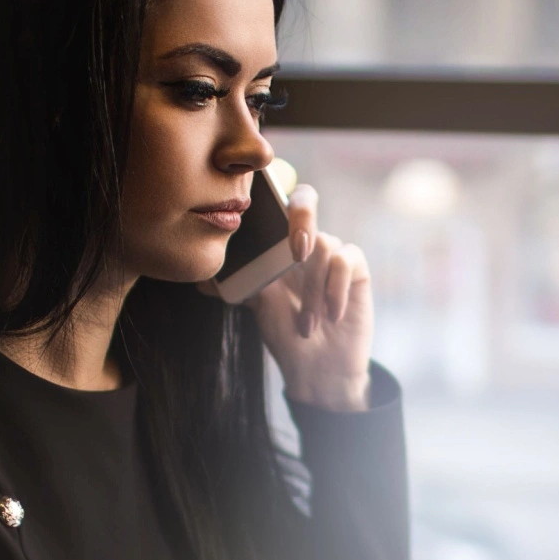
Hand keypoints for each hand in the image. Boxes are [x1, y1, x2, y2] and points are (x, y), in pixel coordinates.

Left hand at [249, 184, 372, 411]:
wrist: (317, 367)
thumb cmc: (286, 333)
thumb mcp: (256, 306)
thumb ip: (235, 285)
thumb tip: (201, 280)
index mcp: (278, 245)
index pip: (276, 201)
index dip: (273, 192)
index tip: (261, 209)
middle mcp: (306, 243)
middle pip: (306, 199)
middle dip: (301, 218)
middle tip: (296, 253)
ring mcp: (332, 255)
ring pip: (324, 245)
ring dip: (313, 290)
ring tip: (307, 324)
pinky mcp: (356, 271)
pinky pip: (347, 260)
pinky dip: (335, 289)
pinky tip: (331, 315)